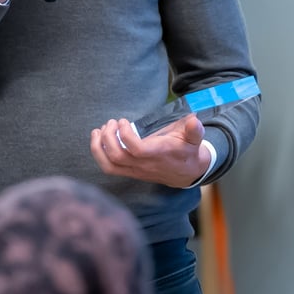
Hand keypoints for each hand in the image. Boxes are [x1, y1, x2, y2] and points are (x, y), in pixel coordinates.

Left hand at [90, 114, 210, 187]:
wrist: (188, 173)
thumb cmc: (188, 150)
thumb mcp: (195, 138)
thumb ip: (194, 130)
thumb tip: (194, 120)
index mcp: (158, 154)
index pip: (136, 149)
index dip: (125, 135)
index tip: (123, 121)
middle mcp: (144, 165)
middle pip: (117, 157)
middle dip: (107, 138)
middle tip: (110, 122)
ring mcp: (136, 170)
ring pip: (109, 166)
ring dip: (98, 147)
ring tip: (98, 130)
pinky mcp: (130, 171)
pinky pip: (109, 167)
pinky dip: (100, 153)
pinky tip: (101, 139)